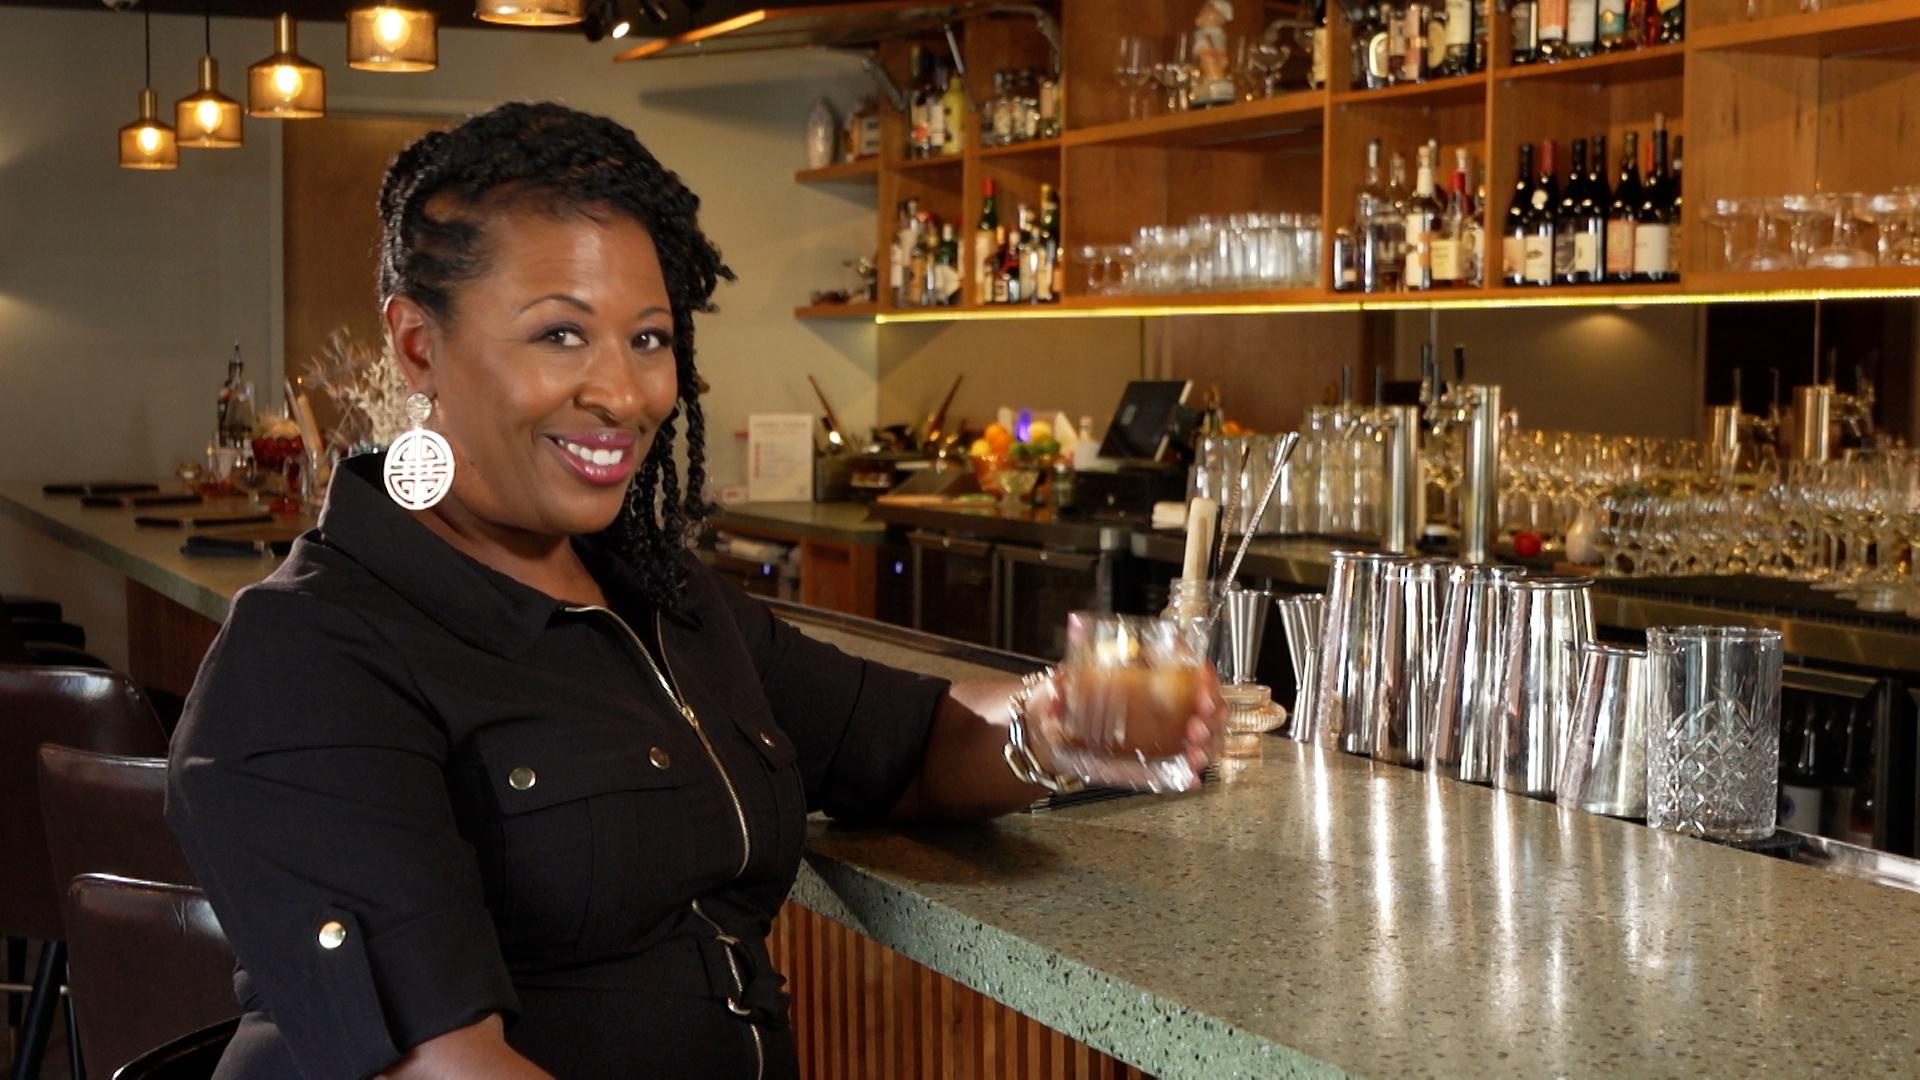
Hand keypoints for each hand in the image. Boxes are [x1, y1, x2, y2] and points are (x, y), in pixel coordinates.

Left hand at [1022, 663, 1226, 789]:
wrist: (1051, 732)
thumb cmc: (1063, 701)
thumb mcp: (1058, 687)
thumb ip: (1057, 689)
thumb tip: (1055, 693)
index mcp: (1148, 672)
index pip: (1190, 666)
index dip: (1204, 677)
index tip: (1203, 688)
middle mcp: (1164, 700)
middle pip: (1207, 703)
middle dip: (1211, 716)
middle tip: (1196, 727)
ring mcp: (1164, 729)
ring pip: (1203, 734)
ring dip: (1206, 745)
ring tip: (1194, 754)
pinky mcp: (1157, 757)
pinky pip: (1181, 765)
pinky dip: (1188, 773)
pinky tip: (1191, 778)